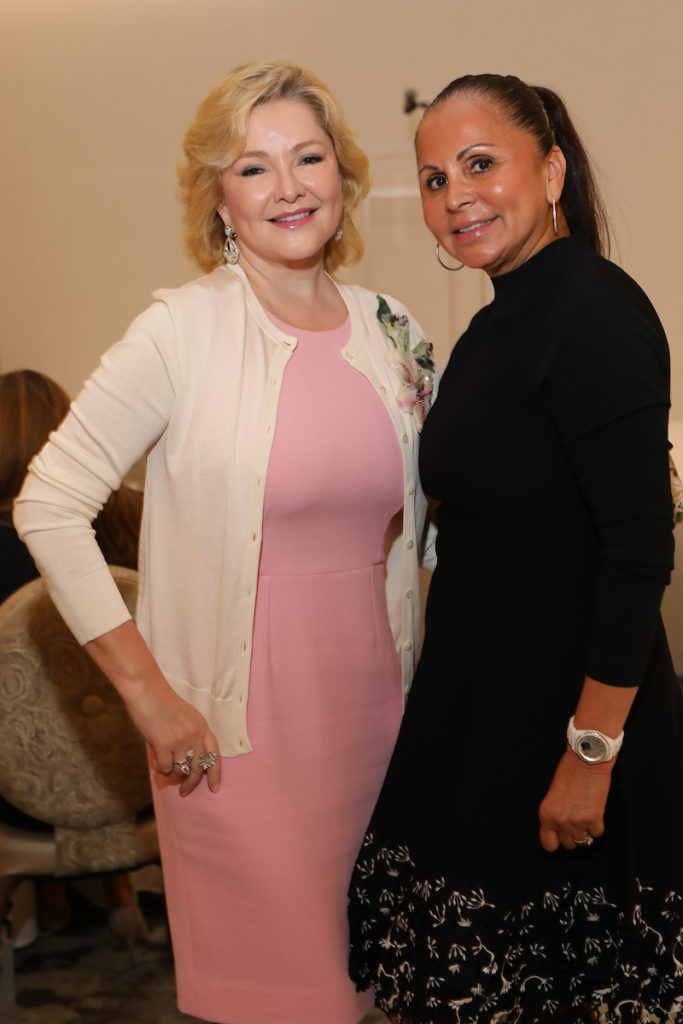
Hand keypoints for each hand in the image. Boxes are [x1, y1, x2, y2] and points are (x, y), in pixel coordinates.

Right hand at [84, 620, 220, 795]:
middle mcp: (195, 734)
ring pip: (180, 770)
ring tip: (163, 764)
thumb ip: (189, 736)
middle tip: (184, 791)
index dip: (216, 773)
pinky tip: (156, 760)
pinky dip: (160, 769)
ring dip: (171, 772)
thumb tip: (185, 762)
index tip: (215, 788)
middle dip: (191, 783)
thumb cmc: (161, 702)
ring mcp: (181, 740)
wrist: (146, 691)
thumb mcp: (185, 716)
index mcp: (202, 726)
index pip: (215, 755)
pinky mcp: (165, 745)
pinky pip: (165, 768)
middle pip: (199, 768)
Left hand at [538, 747, 612, 851]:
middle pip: (568, 844)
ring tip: (586, 813)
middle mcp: (559, 821)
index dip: (557, 841)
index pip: (548, 844)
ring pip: (583, 841)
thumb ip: (555, 812)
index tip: (562, 836)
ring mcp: (577, 822)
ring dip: (586, 830)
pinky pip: (597, 833)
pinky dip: (597, 825)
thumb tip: (561, 828)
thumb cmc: (569, 771)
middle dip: (573, 835)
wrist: (586, 760)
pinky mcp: (594, 819)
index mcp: (545, 814)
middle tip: (577, 820)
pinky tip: (595, 810)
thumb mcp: (553, 794)